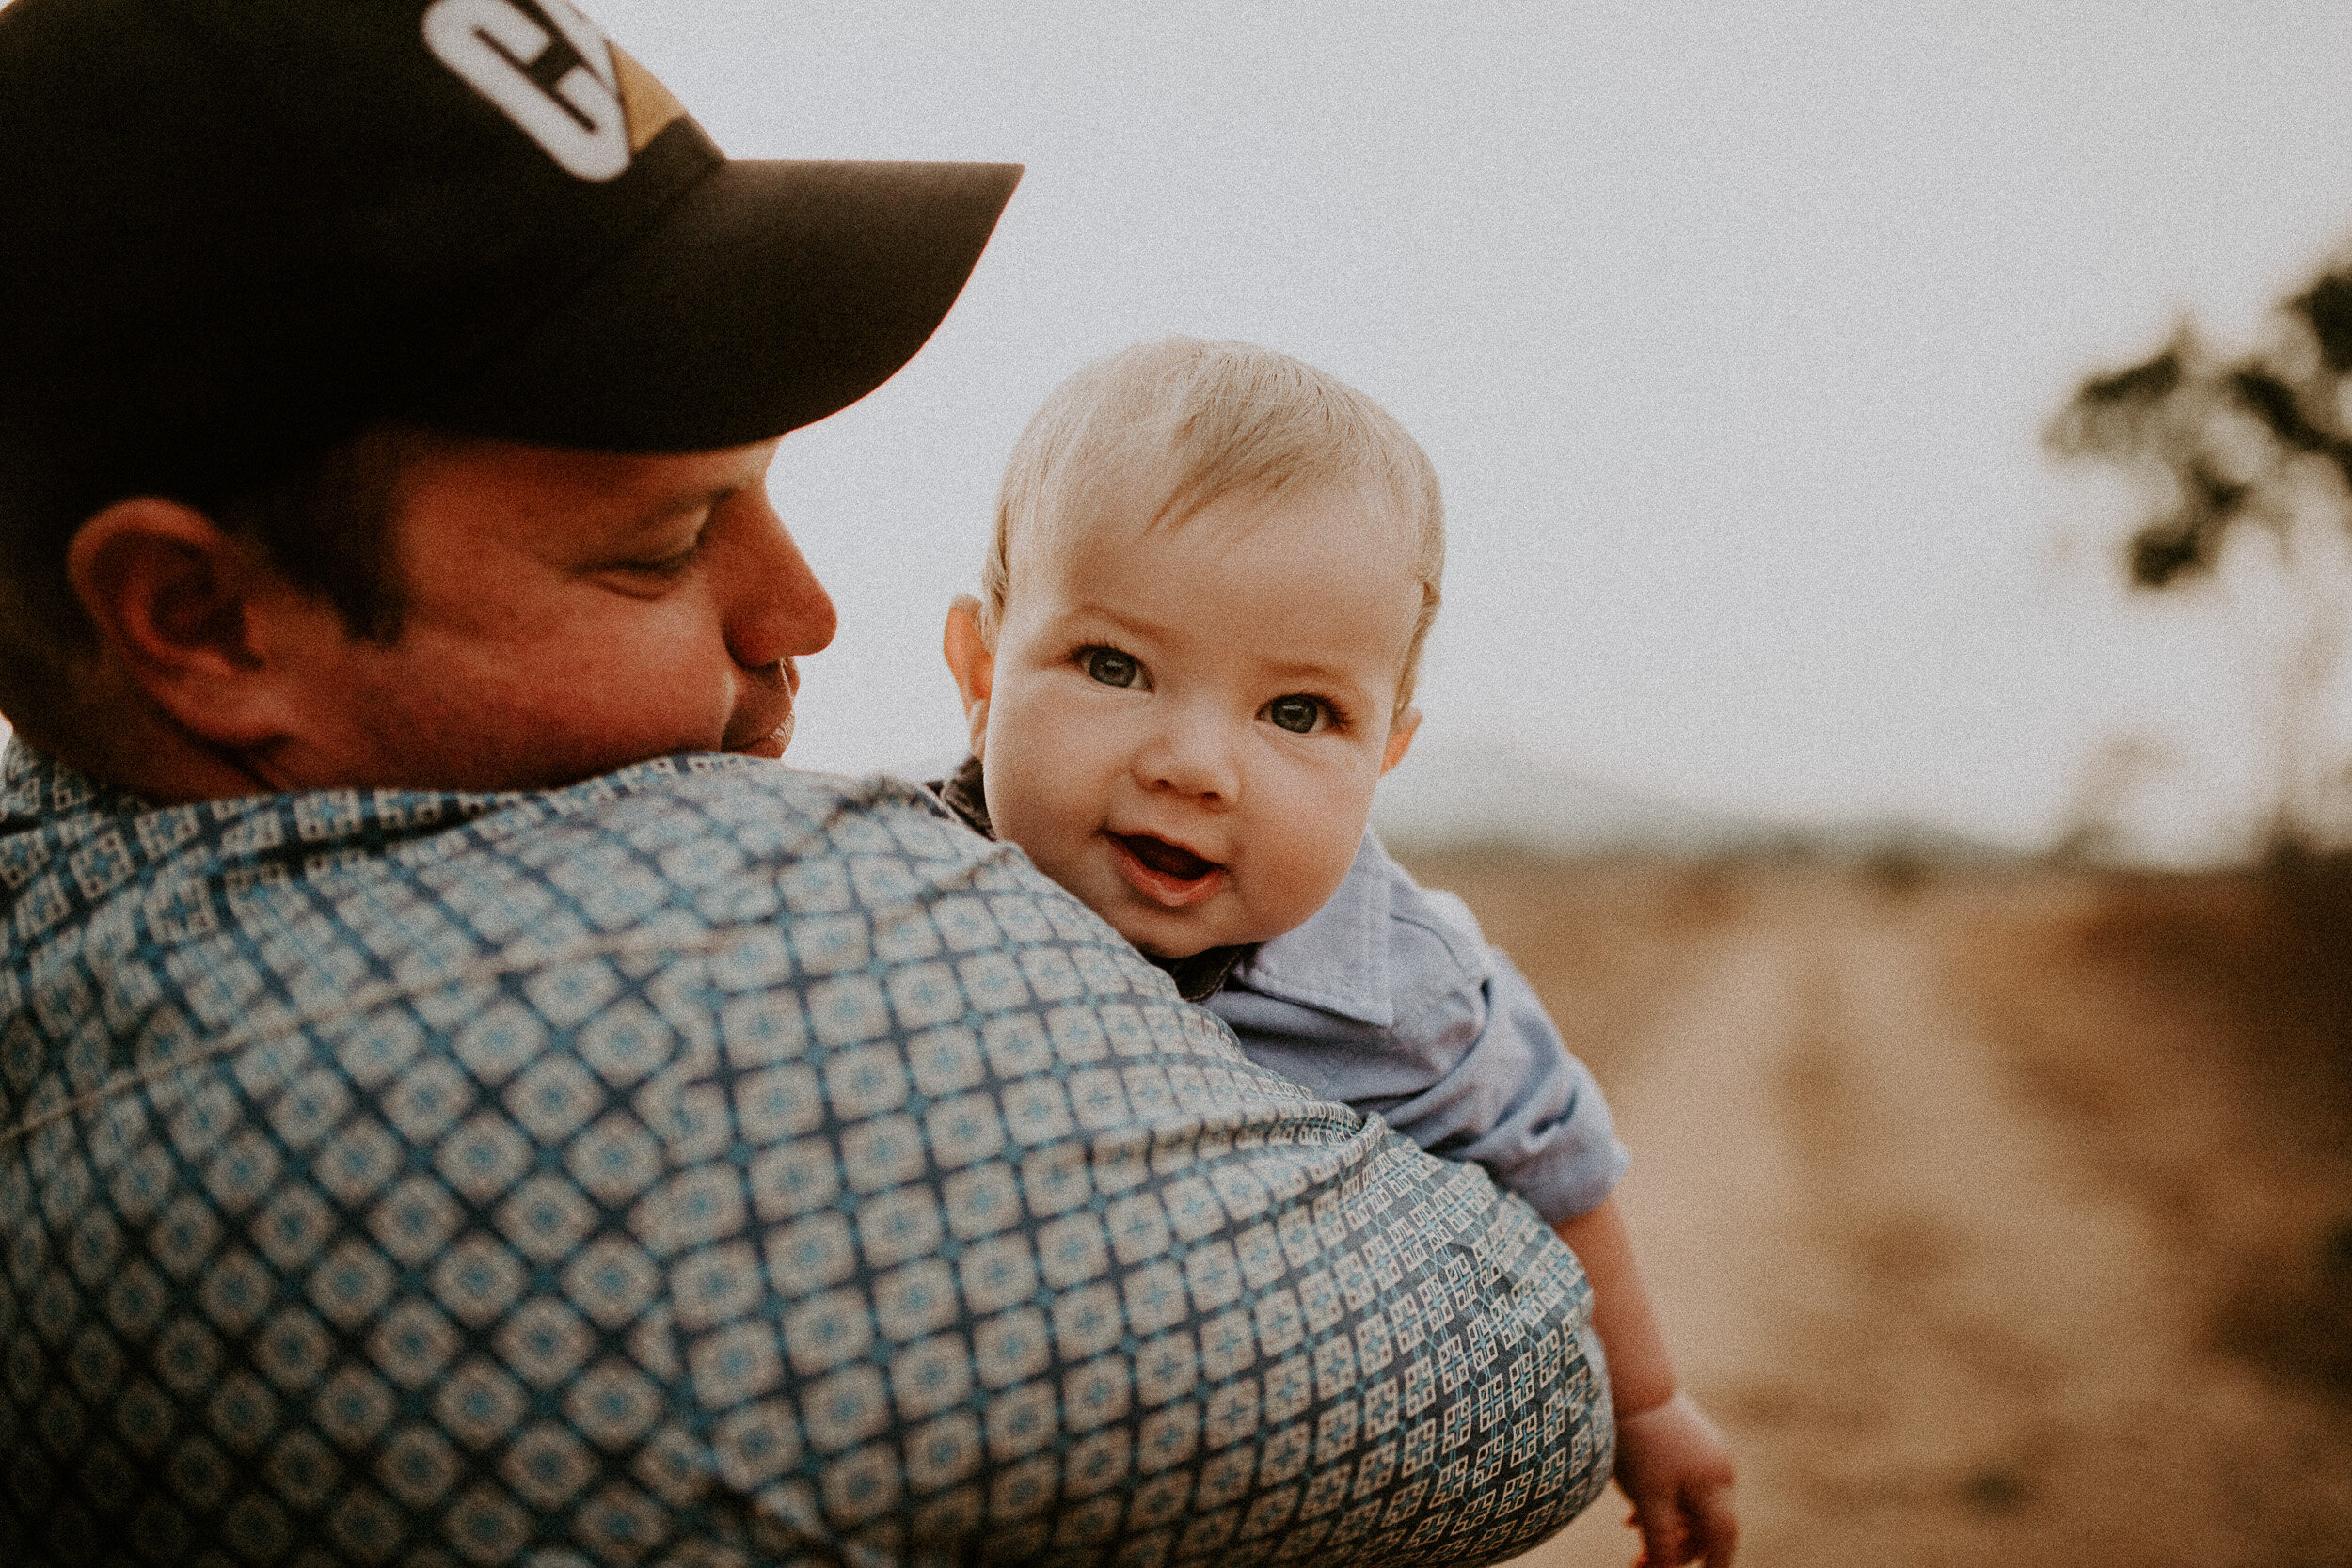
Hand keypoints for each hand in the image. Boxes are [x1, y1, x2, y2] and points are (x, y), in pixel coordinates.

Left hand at [1612, 1390, 1737, 1566]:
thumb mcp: (1649, 1499)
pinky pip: (1681, 1481)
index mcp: (1716, 1484)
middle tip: (1638, 1561)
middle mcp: (1719, 1467)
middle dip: (1676, 1547)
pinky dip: (1662, 1499)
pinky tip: (1632, 1507)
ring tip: (1630, 1528)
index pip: (1723, 1538)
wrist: (1629, 1384)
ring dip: (1666, 1523)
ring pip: (1691, 1502)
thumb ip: (1662, 1539)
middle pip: (1706, 1523)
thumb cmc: (1639, 1444)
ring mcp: (1706, 1449)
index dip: (1716, 1566)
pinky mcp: (1688, 1437)